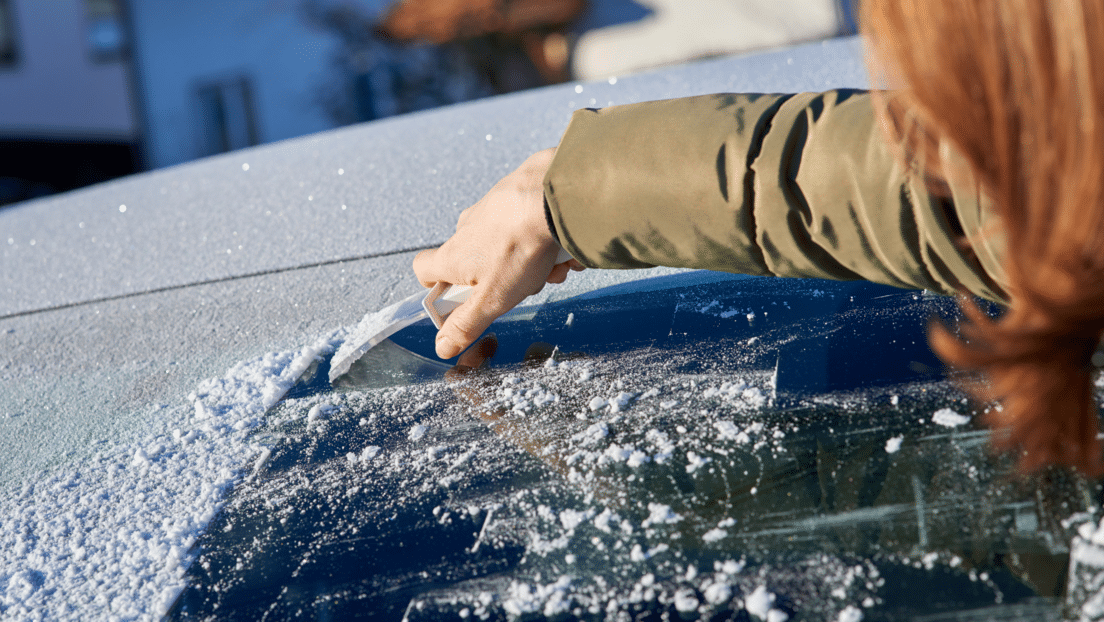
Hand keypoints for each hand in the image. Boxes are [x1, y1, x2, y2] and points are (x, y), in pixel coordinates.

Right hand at [414, 148, 583, 358]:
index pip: (424, 269)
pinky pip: (528, 226)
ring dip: (530, 263)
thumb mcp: (492, 299)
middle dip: (502, 280)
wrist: (553, 195)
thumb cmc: (519, 246)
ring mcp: (492, 210)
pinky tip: (562, 249)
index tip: (458, 300)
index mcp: (453, 256)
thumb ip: (467, 324)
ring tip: (552, 267)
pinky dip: (545, 241)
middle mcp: (467, 229)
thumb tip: (443, 346)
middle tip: (523, 286)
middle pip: (475, 263)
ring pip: (507, 246)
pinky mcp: (517, 195)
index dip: (436, 288)